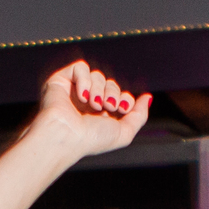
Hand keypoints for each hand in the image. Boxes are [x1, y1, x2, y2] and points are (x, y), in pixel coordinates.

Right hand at [25, 61, 150, 158]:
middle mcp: (88, 103)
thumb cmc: (91, 140)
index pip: (120, 96)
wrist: (66, 136)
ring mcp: (74, 91)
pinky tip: (82, 95)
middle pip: (111, 84)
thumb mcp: (123, 133)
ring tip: (93, 104)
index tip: (122, 108)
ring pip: (97, 76)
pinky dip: (85, 79)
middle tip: (108, 106)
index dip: (125, 98)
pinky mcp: (61, 80)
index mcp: (101, 115)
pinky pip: (81, 67)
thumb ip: (139, 116)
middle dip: (113, 93)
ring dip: (99, 89)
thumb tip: (147, 97)